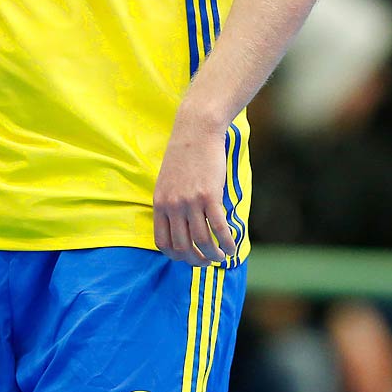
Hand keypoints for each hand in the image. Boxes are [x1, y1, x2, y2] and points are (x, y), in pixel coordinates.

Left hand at [152, 109, 237, 266]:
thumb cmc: (184, 154)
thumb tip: (179, 225)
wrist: (196, 129)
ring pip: (202, 242)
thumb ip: (170, 203)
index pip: (162, 242)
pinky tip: (231, 248)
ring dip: (213, 256)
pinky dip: (226, 243)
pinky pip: (219, 229)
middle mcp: (173, 206)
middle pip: (183, 247)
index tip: (187, 256)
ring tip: (221, 257)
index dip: (175, 255)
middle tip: (207, 262)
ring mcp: (191, 202)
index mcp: (160, 203)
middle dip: (196, 260)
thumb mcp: (167, 181)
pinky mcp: (210, 196)